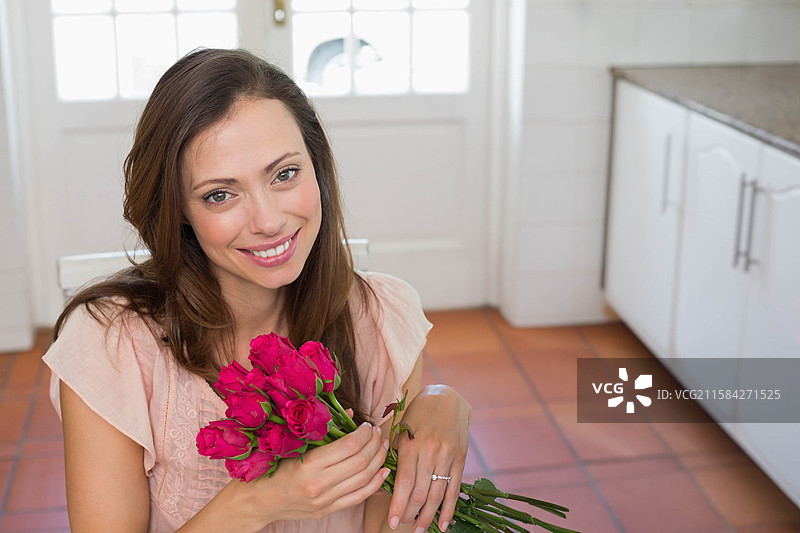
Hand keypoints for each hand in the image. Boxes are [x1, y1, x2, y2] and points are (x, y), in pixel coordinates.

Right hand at [235, 422, 389, 525]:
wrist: (257, 500)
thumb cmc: (271, 466)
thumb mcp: (292, 443)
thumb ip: (322, 429)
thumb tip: (349, 413)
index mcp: (309, 465)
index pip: (348, 446)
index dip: (363, 434)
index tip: (367, 426)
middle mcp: (319, 485)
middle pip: (360, 462)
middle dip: (374, 444)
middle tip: (377, 433)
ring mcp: (325, 500)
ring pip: (364, 479)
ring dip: (378, 460)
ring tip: (382, 446)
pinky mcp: (328, 510)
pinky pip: (359, 497)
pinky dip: (375, 483)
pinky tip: (383, 470)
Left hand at [388, 385, 470, 531]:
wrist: (446, 398)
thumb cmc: (417, 414)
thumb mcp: (401, 430)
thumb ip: (394, 456)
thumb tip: (383, 484)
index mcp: (411, 444)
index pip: (404, 482)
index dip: (398, 505)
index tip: (392, 522)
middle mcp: (430, 451)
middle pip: (420, 492)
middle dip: (410, 514)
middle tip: (403, 525)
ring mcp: (447, 456)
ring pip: (437, 494)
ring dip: (428, 516)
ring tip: (420, 530)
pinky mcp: (460, 459)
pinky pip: (455, 489)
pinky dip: (449, 509)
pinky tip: (443, 523)